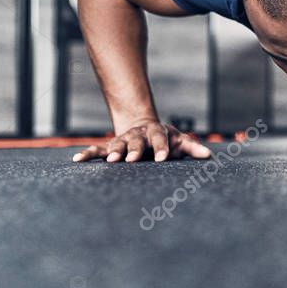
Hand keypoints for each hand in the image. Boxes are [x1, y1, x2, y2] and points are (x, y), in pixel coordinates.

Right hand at [72, 122, 212, 162]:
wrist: (143, 126)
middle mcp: (138, 135)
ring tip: (111, 160)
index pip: (160, 139)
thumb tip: (209, 156)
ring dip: (113, 152)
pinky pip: (97, 150)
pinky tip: (77, 159)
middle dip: (134, 150)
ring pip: (116, 144)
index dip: (161, 148)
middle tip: (131, 160)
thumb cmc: (165, 138)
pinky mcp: (109, 147)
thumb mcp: (179, 140)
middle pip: (136, 141)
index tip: (163, 158)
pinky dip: (87, 154)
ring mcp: (122, 140)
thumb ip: (192, 147)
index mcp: (156, 132)